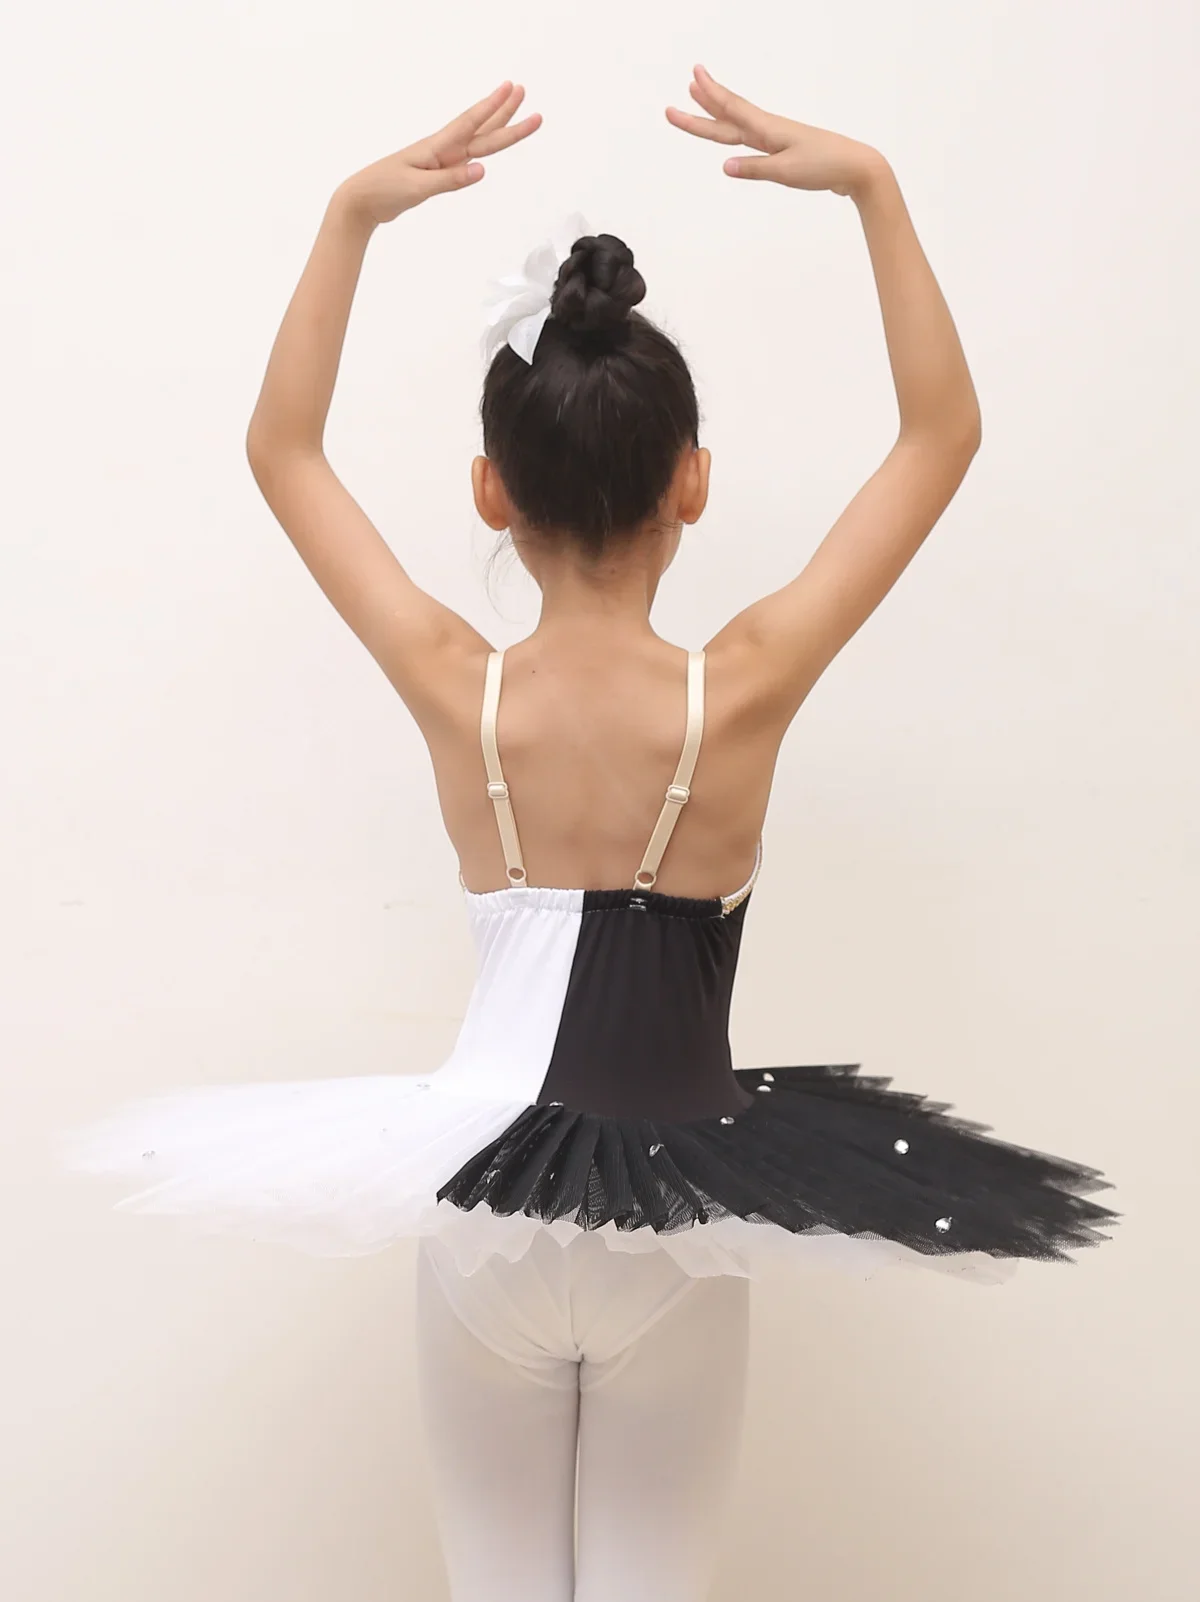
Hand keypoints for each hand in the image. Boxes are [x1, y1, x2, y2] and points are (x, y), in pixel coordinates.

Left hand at [337, 82, 541, 225]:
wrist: (363, 201)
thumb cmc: (385, 190)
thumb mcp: (417, 187)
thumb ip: (450, 179)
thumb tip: (482, 170)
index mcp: (437, 149)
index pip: (471, 123)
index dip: (493, 108)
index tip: (512, 90)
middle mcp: (442, 151)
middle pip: (480, 129)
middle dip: (504, 113)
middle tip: (524, 92)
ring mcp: (440, 161)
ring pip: (476, 141)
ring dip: (496, 126)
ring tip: (514, 109)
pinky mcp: (437, 174)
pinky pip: (466, 158)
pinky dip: (480, 149)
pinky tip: (486, 145)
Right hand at [666, 65, 883, 198]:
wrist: (853, 168)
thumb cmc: (823, 166)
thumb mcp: (786, 171)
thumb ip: (754, 168)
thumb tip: (724, 166)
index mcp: (767, 131)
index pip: (731, 111)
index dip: (710, 97)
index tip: (693, 78)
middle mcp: (768, 130)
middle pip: (728, 115)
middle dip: (703, 105)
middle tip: (684, 89)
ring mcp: (774, 139)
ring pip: (738, 123)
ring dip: (717, 112)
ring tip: (699, 97)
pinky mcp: (782, 150)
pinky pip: (750, 137)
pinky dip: (735, 130)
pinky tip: (732, 131)